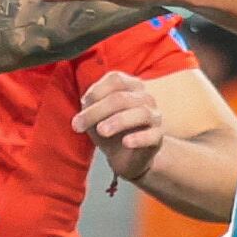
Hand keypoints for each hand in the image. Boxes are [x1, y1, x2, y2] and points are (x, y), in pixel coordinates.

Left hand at [73, 69, 173, 184]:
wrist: (126, 157)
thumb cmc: (111, 130)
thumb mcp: (95, 115)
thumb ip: (90, 105)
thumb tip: (86, 102)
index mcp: (130, 86)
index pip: (115, 80)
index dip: (96, 91)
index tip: (81, 105)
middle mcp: (145, 97)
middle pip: (121, 98)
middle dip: (97, 111)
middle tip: (78, 125)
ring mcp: (154, 116)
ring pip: (140, 113)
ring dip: (118, 121)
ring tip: (101, 131)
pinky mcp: (158, 137)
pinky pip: (152, 135)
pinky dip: (139, 138)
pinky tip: (126, 142)